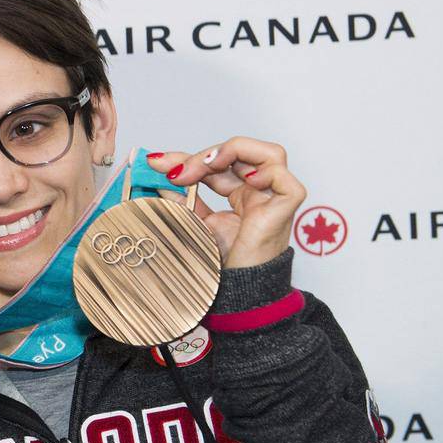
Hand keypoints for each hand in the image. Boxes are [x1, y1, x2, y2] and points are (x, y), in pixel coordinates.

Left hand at [145, 137, 307, 268]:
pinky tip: (244, 181)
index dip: (188, 158)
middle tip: (175, 172)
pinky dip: (267, 172)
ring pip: (271, 154)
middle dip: (204, 155)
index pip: (218, 163)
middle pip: (240, 152)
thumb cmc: (222, 263)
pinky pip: (286, 180)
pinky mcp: (286, 210)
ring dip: (234, 150)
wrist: (235, 291)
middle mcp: (259, 193)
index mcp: (241, 194)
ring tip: (208, 165)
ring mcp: (274, 200)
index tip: (156, 163)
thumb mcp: (194, 222)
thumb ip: (180, 199)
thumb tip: (156, 176)